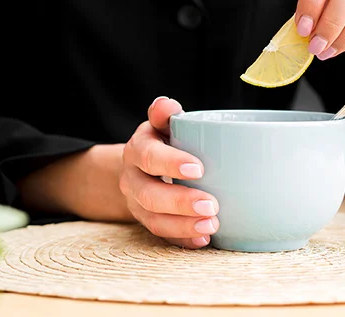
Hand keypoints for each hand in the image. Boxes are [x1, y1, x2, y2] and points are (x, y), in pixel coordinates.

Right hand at [120, 96, 219, 248]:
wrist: (144, 166)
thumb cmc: (164, 141)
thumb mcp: (162, 124)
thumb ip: (165, 114)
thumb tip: (165, 104)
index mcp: (138, 150)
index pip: (149, 156)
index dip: (171, 163)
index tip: (199, 168)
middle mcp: (132, 178)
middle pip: (149, 194)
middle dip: (180, 202)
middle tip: (211, 205)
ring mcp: (138, 203)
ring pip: (153, 219)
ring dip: (183, 225)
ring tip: (212, 225)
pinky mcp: (148, 221)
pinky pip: (161, 235)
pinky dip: (182, 240)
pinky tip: (203, 240)